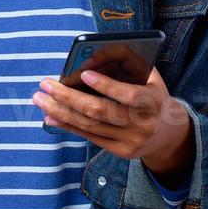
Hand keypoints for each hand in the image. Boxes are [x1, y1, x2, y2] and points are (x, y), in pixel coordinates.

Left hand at [31, 46, 194, 175]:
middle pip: (100, 111)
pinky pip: (89, 137)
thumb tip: (89, 56)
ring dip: (60, 111)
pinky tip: (50, 116)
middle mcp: (143, 124)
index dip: (107, 85)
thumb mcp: (148, 76)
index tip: (83, 72)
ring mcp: (131, 141)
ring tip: (40, 99)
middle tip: (45, 84)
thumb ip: (126, 63)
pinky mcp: (120, 151)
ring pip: (89, 125)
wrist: (167, 132)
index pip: (129, 95)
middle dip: (68, 96)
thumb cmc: (151, 94)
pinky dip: (67, 125)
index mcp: (154, 101)